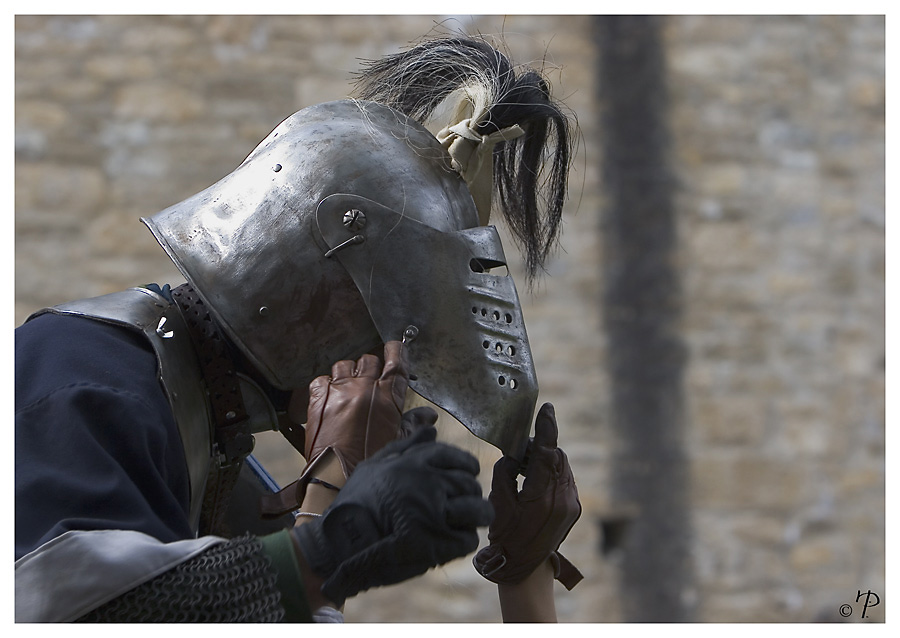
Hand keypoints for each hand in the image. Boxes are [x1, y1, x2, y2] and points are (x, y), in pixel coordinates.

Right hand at [292, 426, 494, 605]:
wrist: (340, 543)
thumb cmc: (354, 503)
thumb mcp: (373, 466)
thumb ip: (404, 447)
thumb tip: (431, 429)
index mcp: (414, 464)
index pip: (456, 457)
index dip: (466, 466)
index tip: (467, 474)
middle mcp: (429, 484)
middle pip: (470, 484)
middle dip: (471, 494)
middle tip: (462, 503)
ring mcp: (436, 514)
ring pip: (478, 511)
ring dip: (476, 517)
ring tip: (466, 523)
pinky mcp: (439, 544)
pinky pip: (467, 540)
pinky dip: (461, 542)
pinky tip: (448, 542)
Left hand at [304, 340, 408, 474]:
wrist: (336, 474)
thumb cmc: (368, 459)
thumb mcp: (397, 440)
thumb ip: (414, 422)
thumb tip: (428, 416)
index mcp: (387, 395)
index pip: (396, 361)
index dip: (397, 350)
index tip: (395, 347)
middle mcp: (364, 387)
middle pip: (369, 359)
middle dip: (371, 367)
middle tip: (370, 381)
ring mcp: (339, 390)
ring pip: (345, 364)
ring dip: (349, 373)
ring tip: (349, 388)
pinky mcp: (318, 397)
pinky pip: (322, 378)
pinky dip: (326, 384)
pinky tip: (330, 396)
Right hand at [473, 402, 582, 588]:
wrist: (524, 570)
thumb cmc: (505, 538)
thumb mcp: (497, 503)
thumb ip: (505, 472)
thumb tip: (514, 454)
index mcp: (542, 497)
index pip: (547, 453)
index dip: (547, 428)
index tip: (547, 408)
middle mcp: (563, 499)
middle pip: (557, 456)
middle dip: (540, 447)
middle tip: (519, 454)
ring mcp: (572, 505)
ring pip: (563, 466)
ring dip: (546, 460)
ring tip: (525, 470)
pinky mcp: (574, 509)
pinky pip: (565, 479)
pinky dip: (552, 473)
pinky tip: (535, 482)